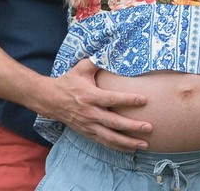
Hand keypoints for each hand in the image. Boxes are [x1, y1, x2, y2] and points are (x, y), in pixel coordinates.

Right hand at [35, 60, 152, 152]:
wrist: (50, 100)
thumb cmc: (68, 82)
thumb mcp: (81, 68)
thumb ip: (97, 60)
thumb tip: (113, 50)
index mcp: (89, 96)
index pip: (111, 99)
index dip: (127, 100)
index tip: (143, 99)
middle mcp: (89, 113)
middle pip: (113, 122)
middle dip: (132, 126)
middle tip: (148, 127)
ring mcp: (88, 125)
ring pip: (110, 137)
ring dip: (128, 142)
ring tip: (144, 144)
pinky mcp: (87, 133)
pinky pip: (105, 142)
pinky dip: (118, 147)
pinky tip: (131, 149)